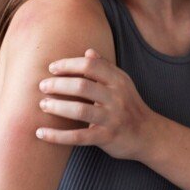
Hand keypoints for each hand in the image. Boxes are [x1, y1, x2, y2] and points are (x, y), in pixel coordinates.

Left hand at [37, 48, 154, 160]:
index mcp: (118, 81)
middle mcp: (116, 98)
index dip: (68, 64)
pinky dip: (57, 136)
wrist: (149, 134)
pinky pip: (78, 137)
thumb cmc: (130, 106)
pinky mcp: (106, 137)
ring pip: (80, 110)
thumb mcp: (122, 83)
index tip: (52, 68)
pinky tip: (40, 132)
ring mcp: (111, 118)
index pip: (90, 65)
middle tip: (42, 86)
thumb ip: (105, 67)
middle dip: (58, 84)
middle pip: (82, 86)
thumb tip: (87, 51)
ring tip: (42, 105)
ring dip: (57, 107)